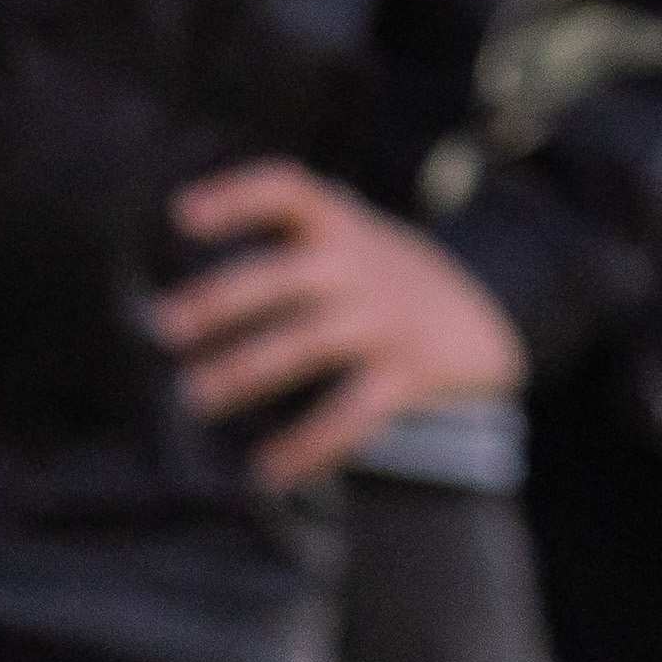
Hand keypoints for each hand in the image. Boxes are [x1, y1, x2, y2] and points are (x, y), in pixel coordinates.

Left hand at [154, 160, 525, 492]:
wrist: (497, 309)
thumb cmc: (393, 279)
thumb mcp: (355, 238)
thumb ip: (295, 243)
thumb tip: (197, 297)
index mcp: (342, 226)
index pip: (287, 189)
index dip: (236, 196)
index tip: (182, 215)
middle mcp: (361, 266)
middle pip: (280, 276)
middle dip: (219, 301)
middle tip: (164, 328)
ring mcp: (385, 320)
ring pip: (305, 345)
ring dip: (244, 372)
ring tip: (195, 396)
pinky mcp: (409, 373)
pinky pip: (350, 413)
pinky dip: (307, 446)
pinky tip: (268, 472)